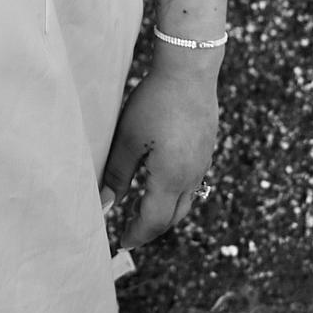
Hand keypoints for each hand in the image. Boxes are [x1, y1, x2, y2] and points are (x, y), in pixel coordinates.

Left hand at [100, 65, 217, 248]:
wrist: (189, 71)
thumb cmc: (154, 102)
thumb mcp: (128, 138)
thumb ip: (117, 174)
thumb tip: (106, 205)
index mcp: (171, 179)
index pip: (153, 221)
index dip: (136, 233)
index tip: (122, 240)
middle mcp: (192, 176)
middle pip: (173, 216)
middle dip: (151, 226)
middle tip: (129, 227)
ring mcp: (203, 163)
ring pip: (185, 200)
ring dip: (164, 209)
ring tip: (141, 203)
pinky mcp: (206, 148)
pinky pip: (193, 182)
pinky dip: (175, 191)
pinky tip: (160, 176)